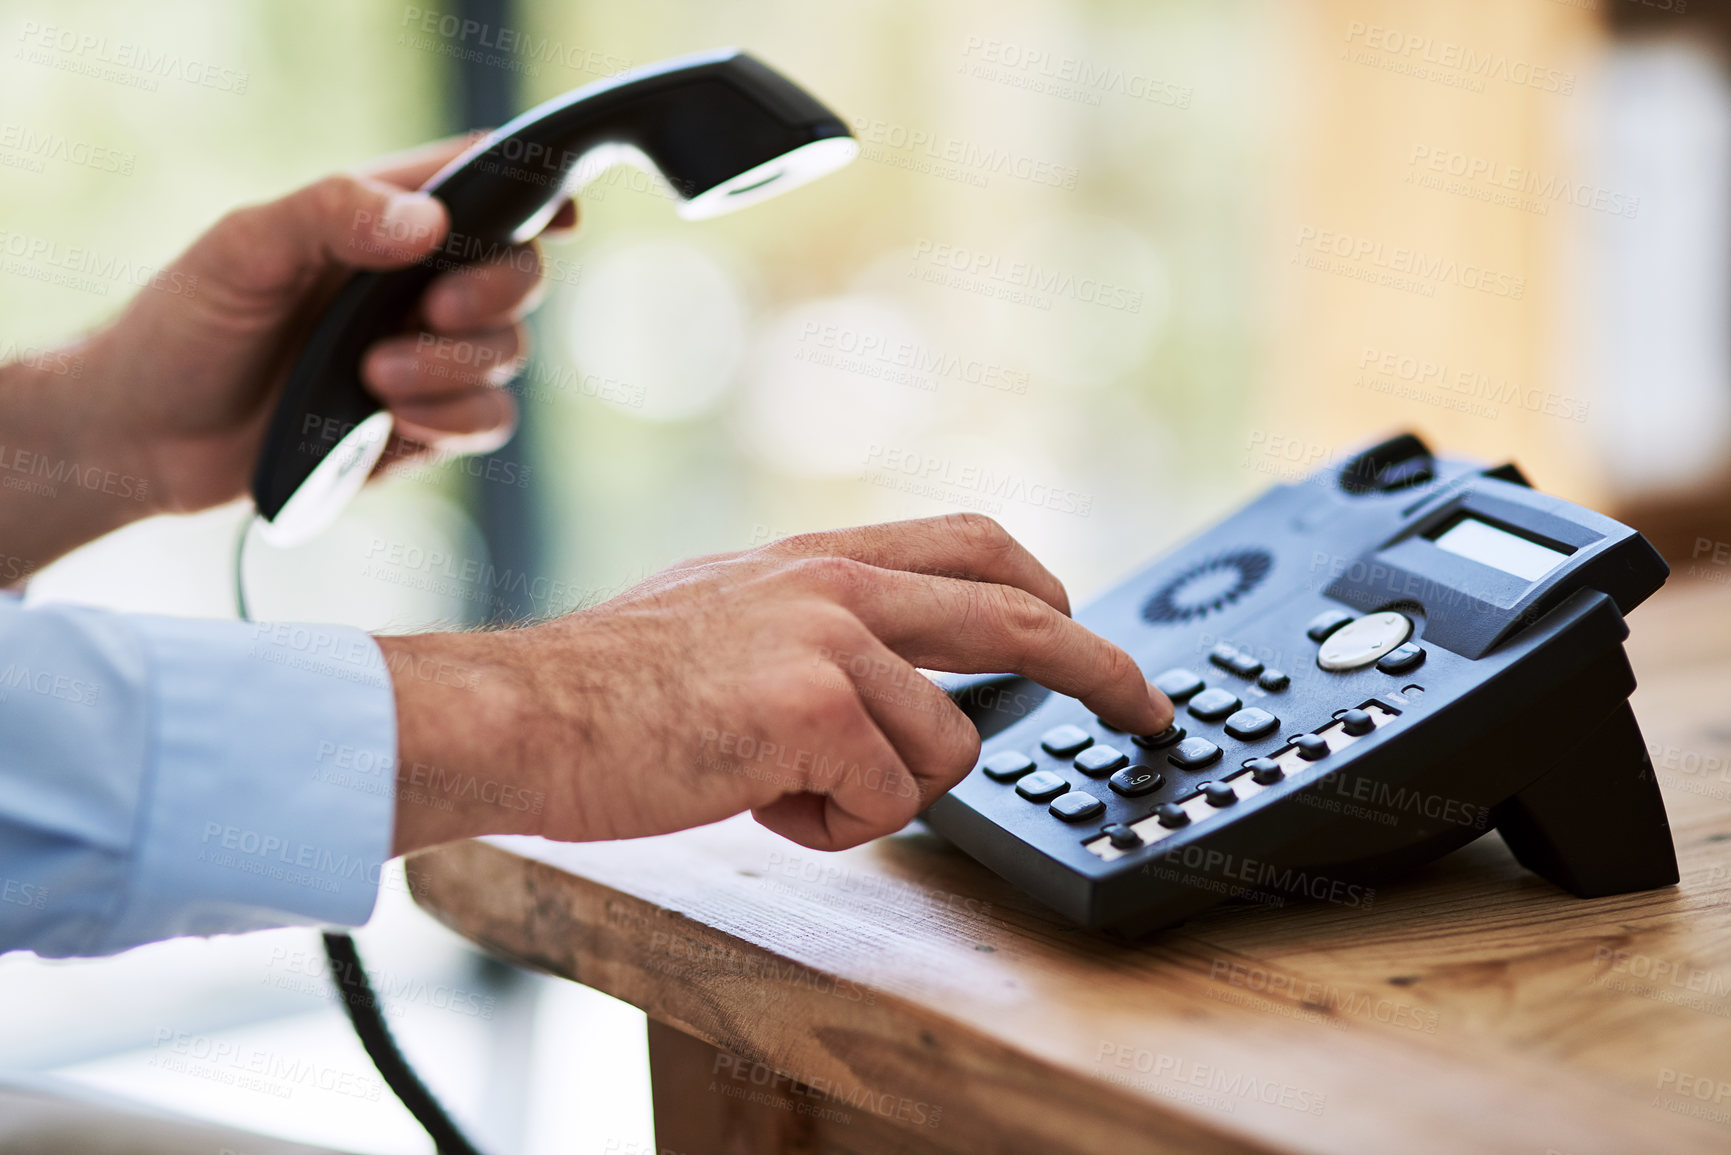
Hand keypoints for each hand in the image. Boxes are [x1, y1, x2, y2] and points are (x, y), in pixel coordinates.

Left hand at [0, 136, 572, 567]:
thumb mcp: (241, 248)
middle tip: (432, 310)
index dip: (534, 190)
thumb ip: (331, 215)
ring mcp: (424, 355)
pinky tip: (395, 419)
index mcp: (380, 219)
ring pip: (508, 352)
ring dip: (454, 367)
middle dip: (493, 291)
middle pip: (518, 272)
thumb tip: (430, 222)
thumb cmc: (184, 324)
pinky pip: (488, 420)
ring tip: (373, 377)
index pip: (482, 183)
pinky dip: (455, 418)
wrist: (147, 437)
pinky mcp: (422, 425)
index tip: (557, 216)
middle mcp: (414, 284)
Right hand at [380, 514, 1174, 854]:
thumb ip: (812, 626)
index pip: (971, 543)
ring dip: (879, 795)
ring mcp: (833, 638)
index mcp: (819, 559)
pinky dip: (827, 826)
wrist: (520, 713)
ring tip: (779, 784)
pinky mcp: (818, 705)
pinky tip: (753, 798)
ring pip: (946, 749)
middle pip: (1021, 615)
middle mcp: (839, 584)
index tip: (1083, 624)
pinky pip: (884, 800)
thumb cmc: (605, 687)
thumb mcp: (724, 614)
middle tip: (1146, 707)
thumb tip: (881, 676)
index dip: (1044, 586)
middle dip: (1101, 668)